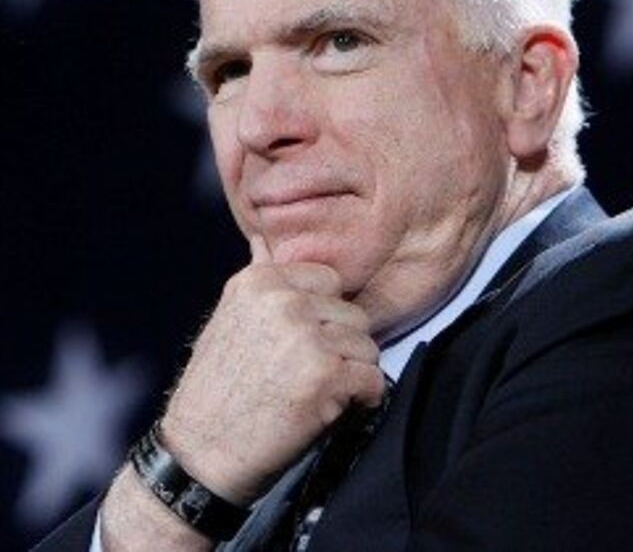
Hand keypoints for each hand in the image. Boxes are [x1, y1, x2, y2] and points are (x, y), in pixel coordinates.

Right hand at [160, 234, 384, 504]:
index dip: (324, 317)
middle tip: (310, 374)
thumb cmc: (217, 388)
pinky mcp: (325, 374)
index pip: (329, 281)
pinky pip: (373, 380)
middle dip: (341, 346)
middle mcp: (283, 301)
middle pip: (353, 314)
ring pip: (367, 346)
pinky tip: (332, 410)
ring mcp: (305, 336)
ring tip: (317, 393)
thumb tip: (263, 238)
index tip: (304, 344)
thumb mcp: (229, 317)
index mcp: (260, 281)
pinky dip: (362, 400)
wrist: (200, 453)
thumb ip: (258, 276)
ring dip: (352, 374)